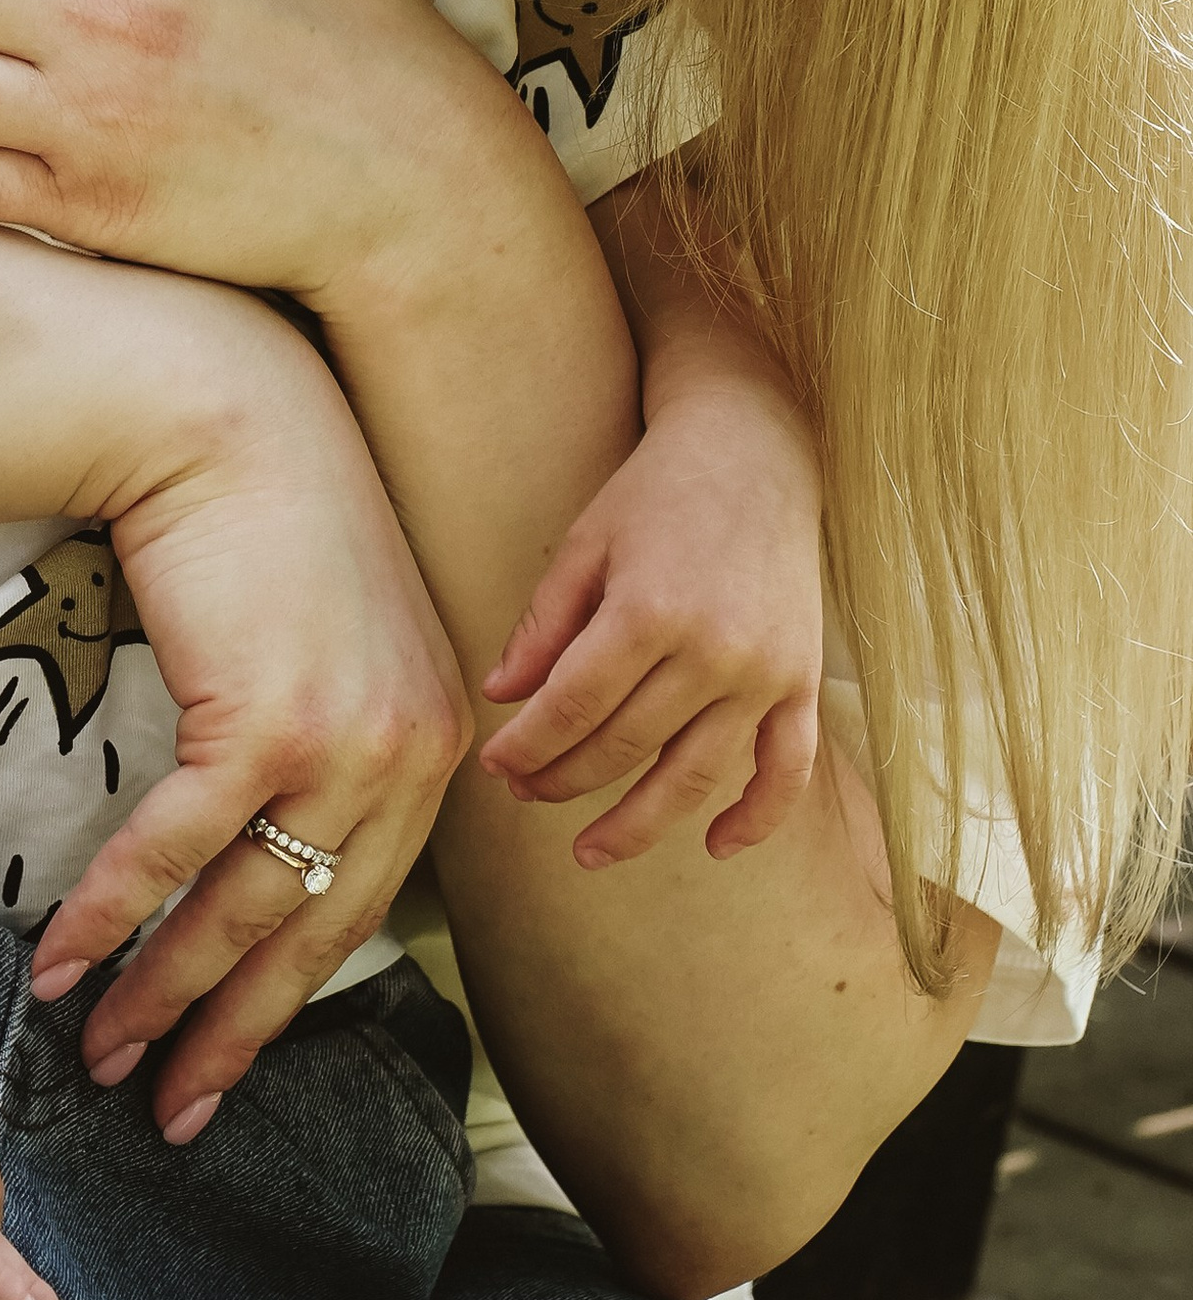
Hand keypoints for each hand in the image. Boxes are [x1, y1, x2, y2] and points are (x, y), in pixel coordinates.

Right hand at [30, 324, 469, 1140]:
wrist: (222, 414)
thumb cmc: (261, 525)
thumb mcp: (333, 641)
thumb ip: (333, 745)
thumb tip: (285, 848)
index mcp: (430, 747)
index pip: (358, 909)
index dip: (283, 1000)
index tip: (223, 1067)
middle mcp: (408, 757)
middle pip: (310, 933)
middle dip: (229, 1032)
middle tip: (169, 1109)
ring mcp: (343, 743)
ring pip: (243, 907)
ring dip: (162, 991)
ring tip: (102, 1052)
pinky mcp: (265, 718)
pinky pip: (179, 848)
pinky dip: (115, 911)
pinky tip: (66, 958)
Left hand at [475, 377, 822, 867]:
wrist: (755, 450)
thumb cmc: (656, 492)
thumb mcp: (586, 544)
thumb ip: (545, 624)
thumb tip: (502, 695)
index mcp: (649, 612)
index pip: (574, 706)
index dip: (529, 745)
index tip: (496, 767)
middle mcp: (713, 652)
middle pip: (626, 745)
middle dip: (565, 779)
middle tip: (525, 793)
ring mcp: (765, 672)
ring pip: (696, 774)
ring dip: (640, 823)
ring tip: (590, 850)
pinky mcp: (803, 679)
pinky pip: (788, 769)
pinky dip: (757, 816)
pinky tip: (715, 845)